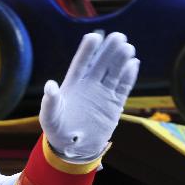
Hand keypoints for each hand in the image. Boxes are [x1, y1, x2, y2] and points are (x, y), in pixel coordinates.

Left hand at [39, 32, 139, 159]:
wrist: (74, 149)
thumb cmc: (57, 131)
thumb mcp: (49, 118)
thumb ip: (50, 102)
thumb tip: (50, 85)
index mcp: (72, 85)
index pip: (81, 64)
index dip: (87, 51)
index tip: (93, 37)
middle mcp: (89, 85)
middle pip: (101, 64)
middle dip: (108, 50)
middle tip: (118, 36)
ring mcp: (103, 93)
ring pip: (114, 72)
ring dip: (121, 60)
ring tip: (128, 47)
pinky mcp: (114, 104)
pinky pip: (123, 87)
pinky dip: (129, 76)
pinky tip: (134, 64)